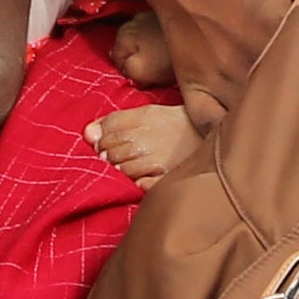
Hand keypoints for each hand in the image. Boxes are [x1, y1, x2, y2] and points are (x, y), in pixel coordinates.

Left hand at [86, 97, 218, 187]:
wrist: (212, 136)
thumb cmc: (177, 125)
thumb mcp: (148, 113)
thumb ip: (115, 121)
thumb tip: (86, 133)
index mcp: (142, 120)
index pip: (106, 134)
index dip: (102, 141)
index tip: (107, 145)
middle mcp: (147, 141)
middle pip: (111, 153)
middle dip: (110, 156)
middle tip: (123, 157)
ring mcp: (157, 162)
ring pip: (123, 171)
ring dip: (123, 171)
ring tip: (136, 166)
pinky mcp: (166, 180)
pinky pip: (141, 185)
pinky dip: (138, 184)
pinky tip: (144, 179)